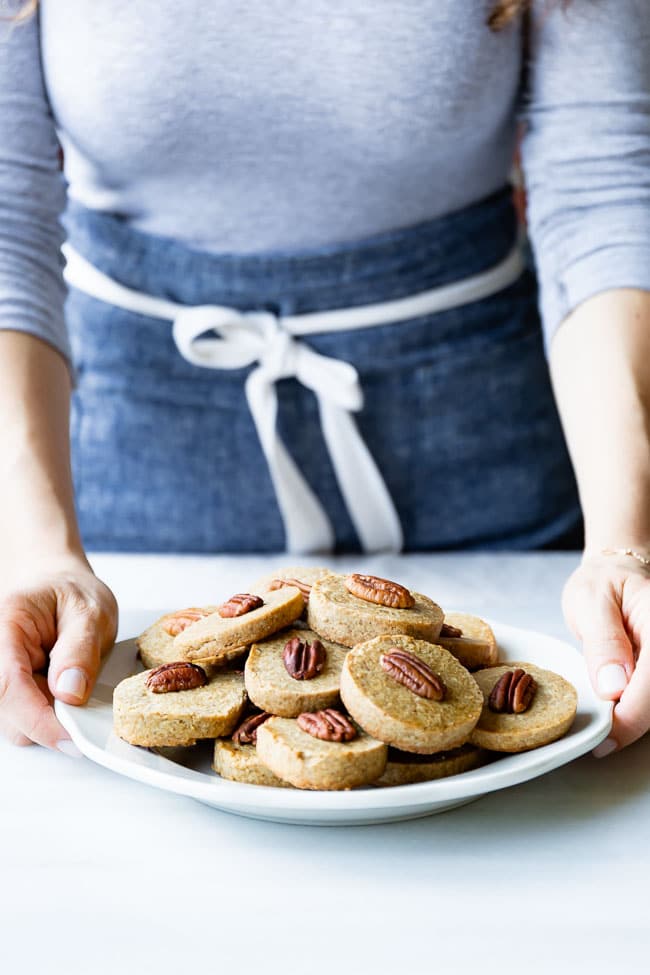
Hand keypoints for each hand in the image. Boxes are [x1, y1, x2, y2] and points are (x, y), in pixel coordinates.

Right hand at [0, 557, 116, 751]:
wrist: (57, 586)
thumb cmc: (71, 593)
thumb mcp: (90, 611)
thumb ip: (80, 649)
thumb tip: (70, 692)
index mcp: (6, 628)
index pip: (9, 684)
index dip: (38, 719)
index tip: (70, 738)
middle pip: (9, 713)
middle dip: (48, 722)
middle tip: (86, 708)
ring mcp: (2, 678)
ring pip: (17, 722)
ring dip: (51, 718)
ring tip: (76, 685)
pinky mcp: (13, 692)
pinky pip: (28, 718)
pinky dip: (53, 715)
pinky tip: (67, 692)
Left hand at [562, 552, 649, 756]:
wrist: (616, 571)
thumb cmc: (603, 582)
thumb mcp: (590, 601)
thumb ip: (603, 642)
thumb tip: (614, 686)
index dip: (632, 715)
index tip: (607, 737)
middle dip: (634, 720)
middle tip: (602, 734)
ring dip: (637, 717)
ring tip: (608, 720)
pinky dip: (638, 709)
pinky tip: (619, 709)